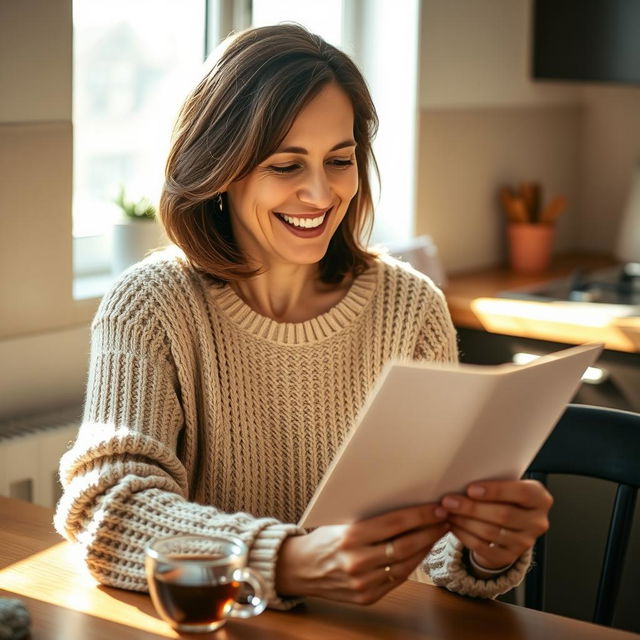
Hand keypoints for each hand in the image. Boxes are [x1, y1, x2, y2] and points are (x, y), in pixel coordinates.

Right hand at [275, 504, 449, 603]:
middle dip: (430, 530)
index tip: (437, 507)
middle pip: (405, 545)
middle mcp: (356, 561)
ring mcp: (362, 583)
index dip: (420, 515)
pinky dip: (413, 564)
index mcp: (349, 536)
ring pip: (406, 565)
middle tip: (445, 518)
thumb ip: (369, 517)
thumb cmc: (323, 538)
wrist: (300, 569)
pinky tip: (421, 551)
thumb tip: (404, 501)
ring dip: (426, 548)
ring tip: (438, 533)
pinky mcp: (367, 597)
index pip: (394, 523)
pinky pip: (398, 579)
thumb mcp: (340, 520)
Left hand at [441, 479, 552, 571]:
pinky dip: (464, 536)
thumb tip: (462, 478)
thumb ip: (494, 481)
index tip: (471, 489)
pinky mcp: (509, 557)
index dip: (496, 491)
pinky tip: (452, 525)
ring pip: (491, 532)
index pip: (522, 493)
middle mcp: (537, 522)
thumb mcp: (507, 484)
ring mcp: (525, 542)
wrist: (509, 522)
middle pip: (503, 515)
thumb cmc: (504, 495)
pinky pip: (483, 548)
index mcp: (540, 498)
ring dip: (464, 521)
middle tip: (449, 501)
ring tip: (447, 512)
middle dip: (472, 508)